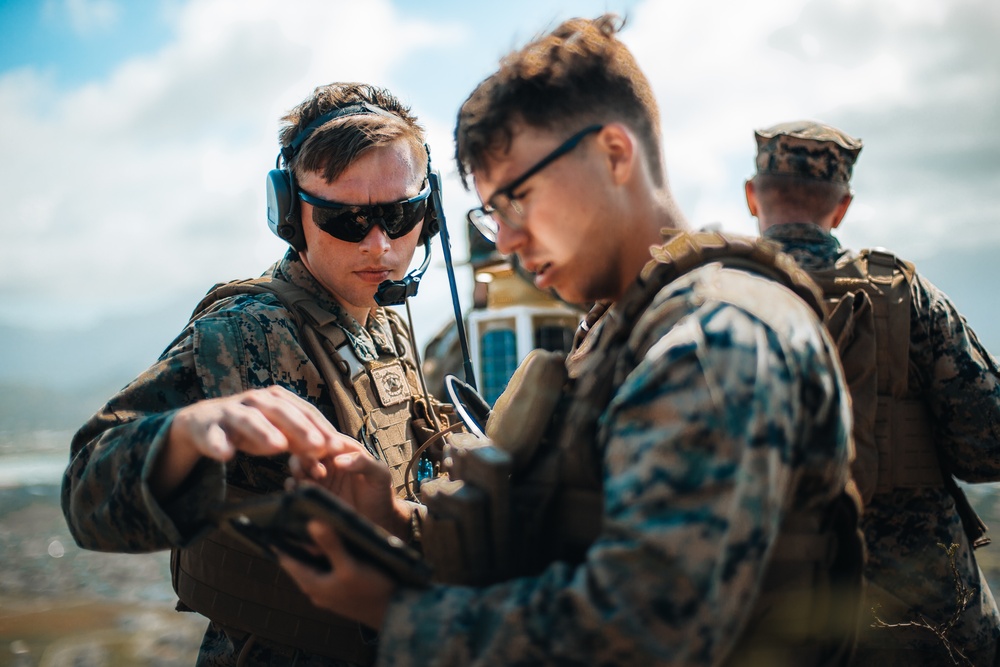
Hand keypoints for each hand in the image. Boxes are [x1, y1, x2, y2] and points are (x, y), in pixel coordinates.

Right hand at [153, 386, 348, 497]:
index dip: (322, 428)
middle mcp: (255, 400)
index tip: (337, 447)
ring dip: (263, 432)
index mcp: (277, 399)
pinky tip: (225, 455)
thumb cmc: (251, 428)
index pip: (304, 411)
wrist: (204, 423)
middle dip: (300, 428)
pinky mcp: (207, 427)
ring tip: (277, 446)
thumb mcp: (279, 433)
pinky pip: (212, 436)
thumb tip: (334, 453)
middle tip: (317, 446)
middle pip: (280, 411)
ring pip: (248, 419)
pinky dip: (217, 444)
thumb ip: (303, 441)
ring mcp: (230, 411)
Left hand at [278, 520, 395, 628]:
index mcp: (311, 584)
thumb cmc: (371, 590)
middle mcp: (315, 590)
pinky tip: (339, 545)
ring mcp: (327, 592)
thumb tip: (312, 523)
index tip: (280, 520)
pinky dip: (329, 557)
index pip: (287, 559)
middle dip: (303, 542)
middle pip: (301, 561)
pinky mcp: (340, 591)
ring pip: (316, 565)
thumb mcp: (350, 566)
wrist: (393, 613)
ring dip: (318, 549)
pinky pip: (327, 570)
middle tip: (305, 516)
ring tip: (322, 525)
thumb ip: (331, 546)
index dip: (282, 541)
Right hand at [291, 450, 412, 538]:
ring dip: (297, 471)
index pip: (326, 439)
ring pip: (299, 466)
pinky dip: (293, 485)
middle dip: (304, 458)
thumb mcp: (379, 475)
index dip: (319, 444)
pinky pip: (297, 485)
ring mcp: (319, 477)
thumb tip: (338, 460)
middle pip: (308, 450)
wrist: (377, 520)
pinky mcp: (314, 493)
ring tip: (302, 481)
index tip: (318, 455)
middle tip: (312, 472)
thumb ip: (363, 463)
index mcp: (344, 450)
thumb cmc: (381, 492)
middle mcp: (329, 461)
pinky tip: (297, 490)